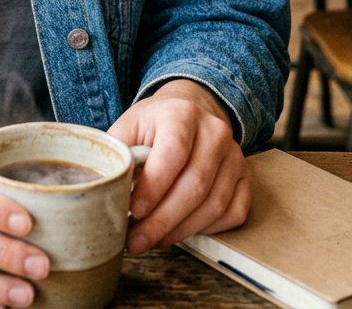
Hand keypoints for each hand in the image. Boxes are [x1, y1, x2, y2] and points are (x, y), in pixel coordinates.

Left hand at [106, 79, 249, 254]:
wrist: (191, 110)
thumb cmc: (155, 124)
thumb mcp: (130, 126)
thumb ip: (119, 154)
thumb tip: (105, 189)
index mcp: (182, 113)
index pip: (173, 153)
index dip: (153, 187)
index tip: (132, 211)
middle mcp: (215, 132)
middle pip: (195, 185)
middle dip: (162, 221)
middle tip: (136, 241)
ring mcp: (235, 156)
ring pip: (213, 204)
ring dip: (180, 231)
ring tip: (152, 241)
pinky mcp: (245, 178)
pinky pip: (231, 213)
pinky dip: (205, 229)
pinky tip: (180, 232)